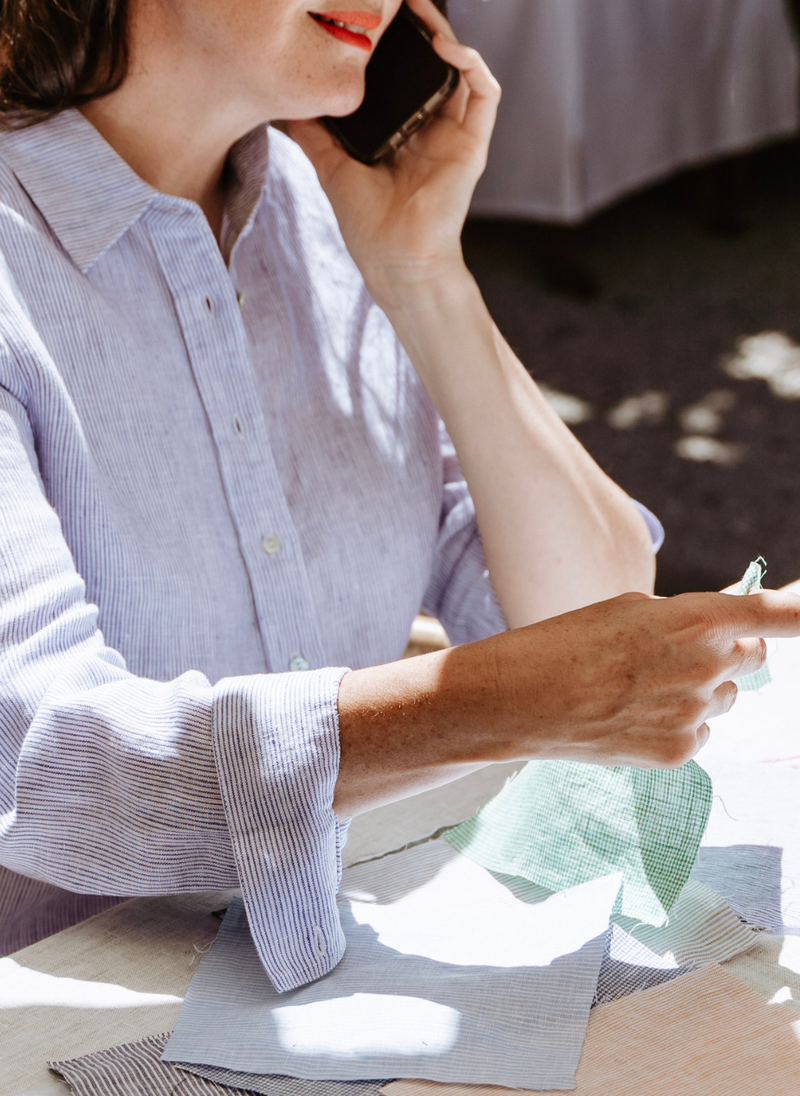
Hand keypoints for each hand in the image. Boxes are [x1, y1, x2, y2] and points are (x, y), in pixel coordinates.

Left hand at [288, 0, 499, 305]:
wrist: (395, 261)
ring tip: (422, 10)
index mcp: (403, 130)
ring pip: (461, 68)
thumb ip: (313, 132)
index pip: (403, 74)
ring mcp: (455, 134)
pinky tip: (447, 46)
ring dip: (446, 33)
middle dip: (420, 25)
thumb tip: (284, 102)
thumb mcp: (329, 166)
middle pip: (433, 62)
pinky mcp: (473, 144)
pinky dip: (471, 63)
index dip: (394, 42)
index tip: (371, 17)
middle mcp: (431, 127)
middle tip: (399, 0)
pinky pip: (485, 93)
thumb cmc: (368, 226)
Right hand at [488, 590, 797, 767]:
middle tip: (678, 650)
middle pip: (752, 656)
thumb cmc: (567, 642)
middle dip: (727, 650)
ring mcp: (696, 714)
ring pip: (723, 697)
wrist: (521, 699)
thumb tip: (726, 626)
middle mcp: (708, 666)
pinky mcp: (680, 752)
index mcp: (697, 618)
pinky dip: (677, 724)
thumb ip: (686, 617)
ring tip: (638, 687)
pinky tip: (632, 716)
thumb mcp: (629, 609)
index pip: (777, 616)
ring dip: (698, 689)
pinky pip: (701, 733)